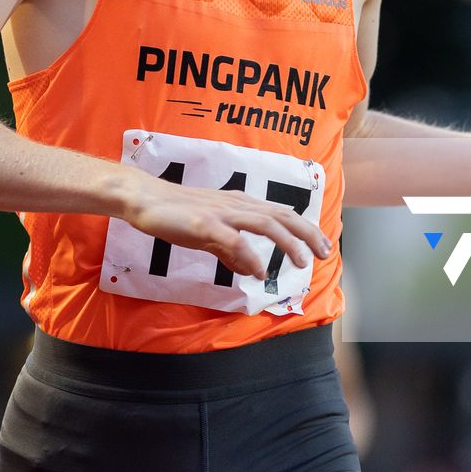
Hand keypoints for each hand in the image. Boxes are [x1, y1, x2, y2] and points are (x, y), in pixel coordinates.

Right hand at [122, 174, 330, 280]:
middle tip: (325, 253)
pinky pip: (232, 239)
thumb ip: (232, 251)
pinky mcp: (202, 224)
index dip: (305, 229)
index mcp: (240, 204)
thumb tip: (254, 270)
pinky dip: (248, 255)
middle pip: (281, 215)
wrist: (145, 199)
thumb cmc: (178, 214)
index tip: (322, 245)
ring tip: (300, 261)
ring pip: (264, 222)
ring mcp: (220, 213)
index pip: (281, 213)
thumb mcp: (211, 235)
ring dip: (286, 242)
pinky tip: (258, 271)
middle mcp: (236, 205)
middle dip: (307, 233)